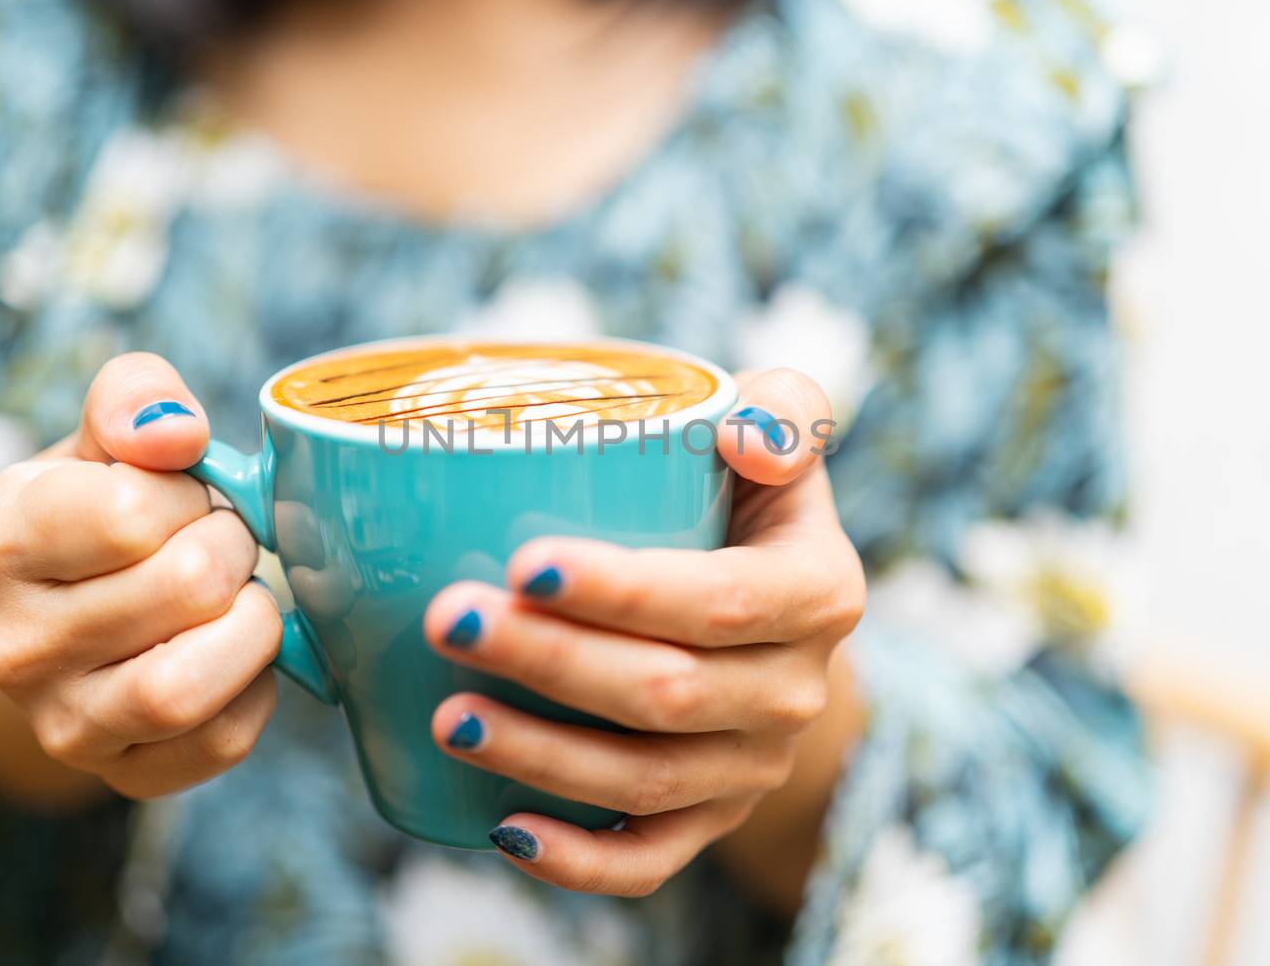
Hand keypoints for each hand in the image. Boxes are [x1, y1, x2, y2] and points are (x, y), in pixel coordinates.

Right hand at [0, 354, 281, 799]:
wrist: (69, 616)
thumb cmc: (97, 509)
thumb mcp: (101, 436)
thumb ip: (134, 398)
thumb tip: (178, 430)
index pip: (128, 513)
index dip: (188, 494)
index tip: (186, 496)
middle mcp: (11, 644)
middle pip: (180, 591)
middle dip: (234, 551)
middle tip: (231, 542)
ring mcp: (61, 722)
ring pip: (186, 686)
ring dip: (251, 628)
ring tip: (245, 598)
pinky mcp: (122, 772)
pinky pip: (217, 743)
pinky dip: (257, 692)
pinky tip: (242, 654)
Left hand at [423, 369, 865, 896]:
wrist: (764, 607)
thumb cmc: (741, 496)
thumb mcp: (778, 434)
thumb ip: (781, 410)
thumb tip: (745, 433)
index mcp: (819, 593)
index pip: (722, 602)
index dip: (626, 591)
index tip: (524, 562)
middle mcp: (796, 692)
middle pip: (669, 693)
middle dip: (551, 662)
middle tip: (451, 620)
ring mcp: (753, 767)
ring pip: (647, 781)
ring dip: (542, 756)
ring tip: (450, 717)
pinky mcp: (711, 820)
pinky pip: (649, 860)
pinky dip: (578, 859)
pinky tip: (503, 831)